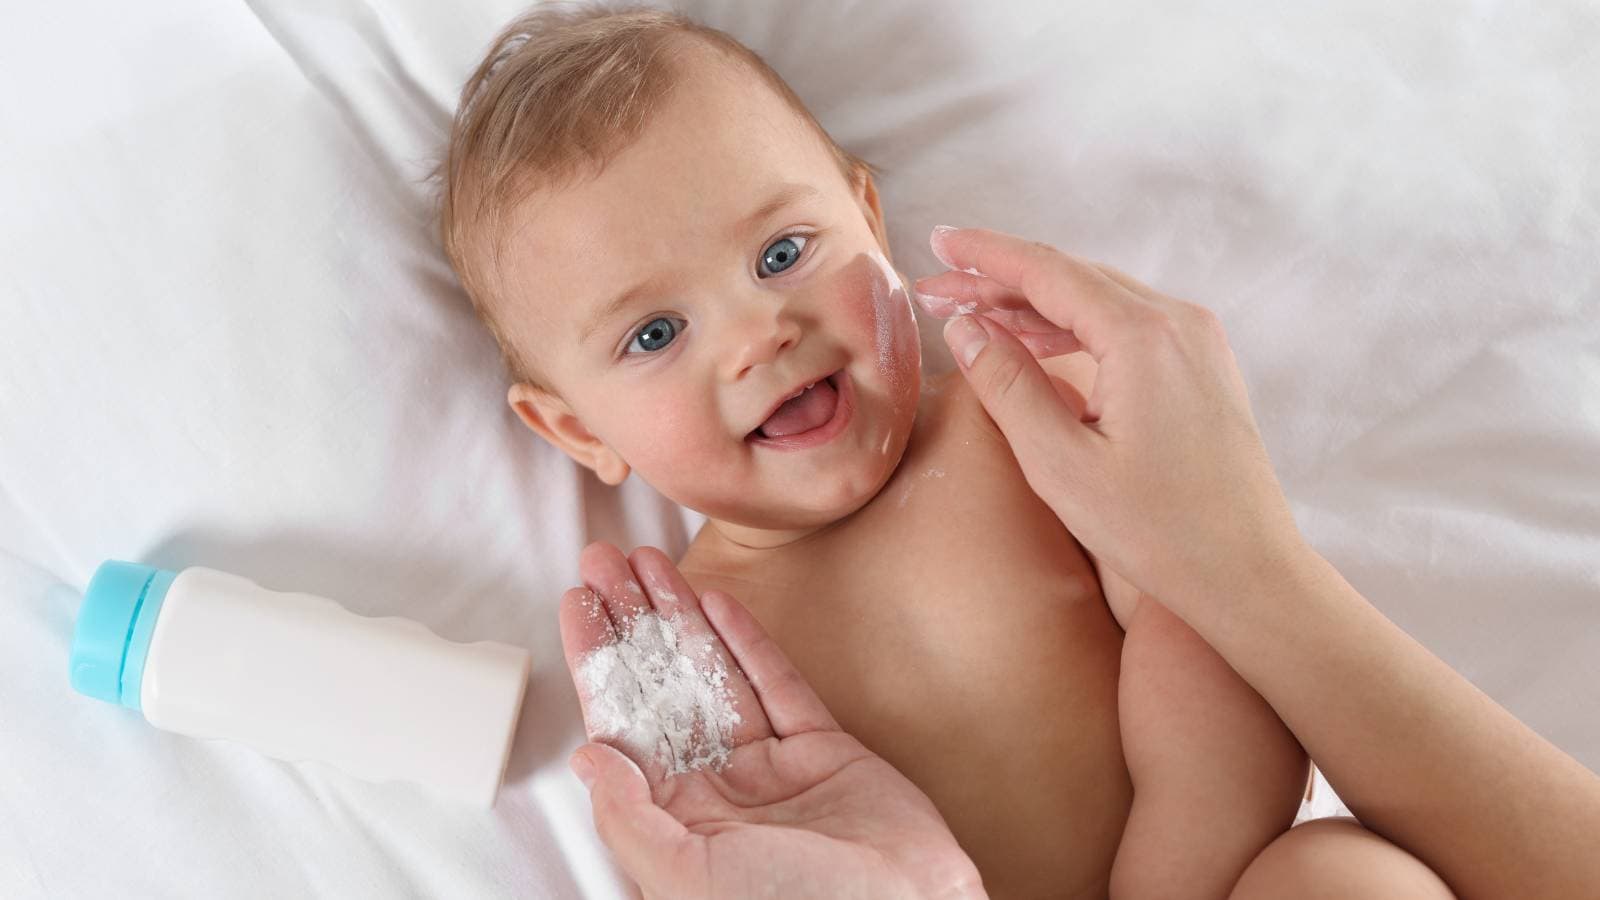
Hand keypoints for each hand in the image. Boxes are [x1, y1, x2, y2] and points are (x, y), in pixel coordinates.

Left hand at [558, 542, 985, 899]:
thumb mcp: (688, 878)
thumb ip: (631, 819)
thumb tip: (588, 755)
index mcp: (676, 824)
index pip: (621, 725)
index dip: (597, 661)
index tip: (577, 603)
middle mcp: (717, 790)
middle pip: (661, 687)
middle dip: (631, 623)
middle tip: (603, 560)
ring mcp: (771, 768)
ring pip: (715, 675)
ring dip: (681, 617)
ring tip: (650, 562)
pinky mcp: (825, 751)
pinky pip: (778, 684)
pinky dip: (748, 640)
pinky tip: (717, 601)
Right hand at [913, 226, 1307, 612]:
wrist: (1248, 573)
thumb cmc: (1158, 531)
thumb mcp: (1061, 464)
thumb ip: (1008, 386)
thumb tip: (965, 328)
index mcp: (1143, 336)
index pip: (1047, 271)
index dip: (985, 254)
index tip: (938, 240)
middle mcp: (1178, 323)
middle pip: (1072, 278)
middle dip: (1000, 279)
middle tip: (938, 287)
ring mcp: (1197, 343)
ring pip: (1099, 299)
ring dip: (1033, 303)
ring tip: (973, 314)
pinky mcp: (1202, 369)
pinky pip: (1127, 325)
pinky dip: (1073, 327)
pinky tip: (1033, 341)